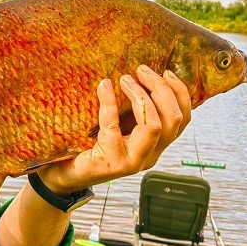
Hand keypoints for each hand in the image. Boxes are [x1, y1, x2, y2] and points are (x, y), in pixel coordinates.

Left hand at [36, 65, 191, 194]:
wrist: (65, 174)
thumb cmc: (89, 147)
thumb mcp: (116, 128)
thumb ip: (130, 112)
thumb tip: (137, 76)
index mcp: (155, 146)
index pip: (182, 120)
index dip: (180, 94)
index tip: (167, 72)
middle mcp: (149, 156)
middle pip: (172, 120)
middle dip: (161, 90)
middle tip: (142, 70)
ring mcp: (132, 162)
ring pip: (153, 125)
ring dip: (141, 96)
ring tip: (126, 78)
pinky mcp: (111, 163)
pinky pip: (113, 127)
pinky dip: (109, 103)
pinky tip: (104, 86)